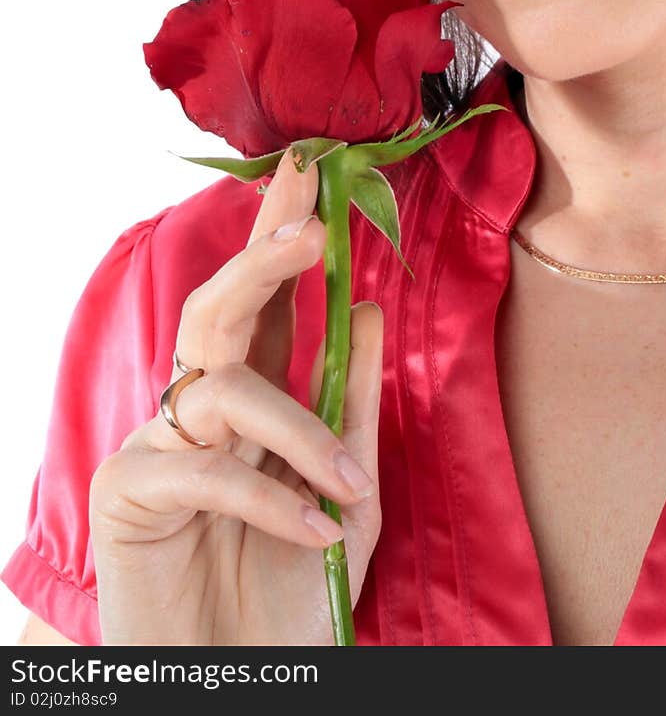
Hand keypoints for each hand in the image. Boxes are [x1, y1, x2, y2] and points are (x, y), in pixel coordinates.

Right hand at [89, 147, 382, 644]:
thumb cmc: (291, 591)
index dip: (279, 236)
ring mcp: (158, 444)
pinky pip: (207, 468)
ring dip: (300, 435)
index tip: (307, 173)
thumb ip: (353, 401)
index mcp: (251, 399)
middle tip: (309, 230)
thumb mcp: (348, 491)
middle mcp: (199, 408)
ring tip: (347, 495)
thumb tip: (366, 306)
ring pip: (224, 389)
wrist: (243, 680)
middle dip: (260, 261)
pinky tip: (317, 533)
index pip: (265, 303)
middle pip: (215, 311)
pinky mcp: (127, 491)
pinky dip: (273, 501)